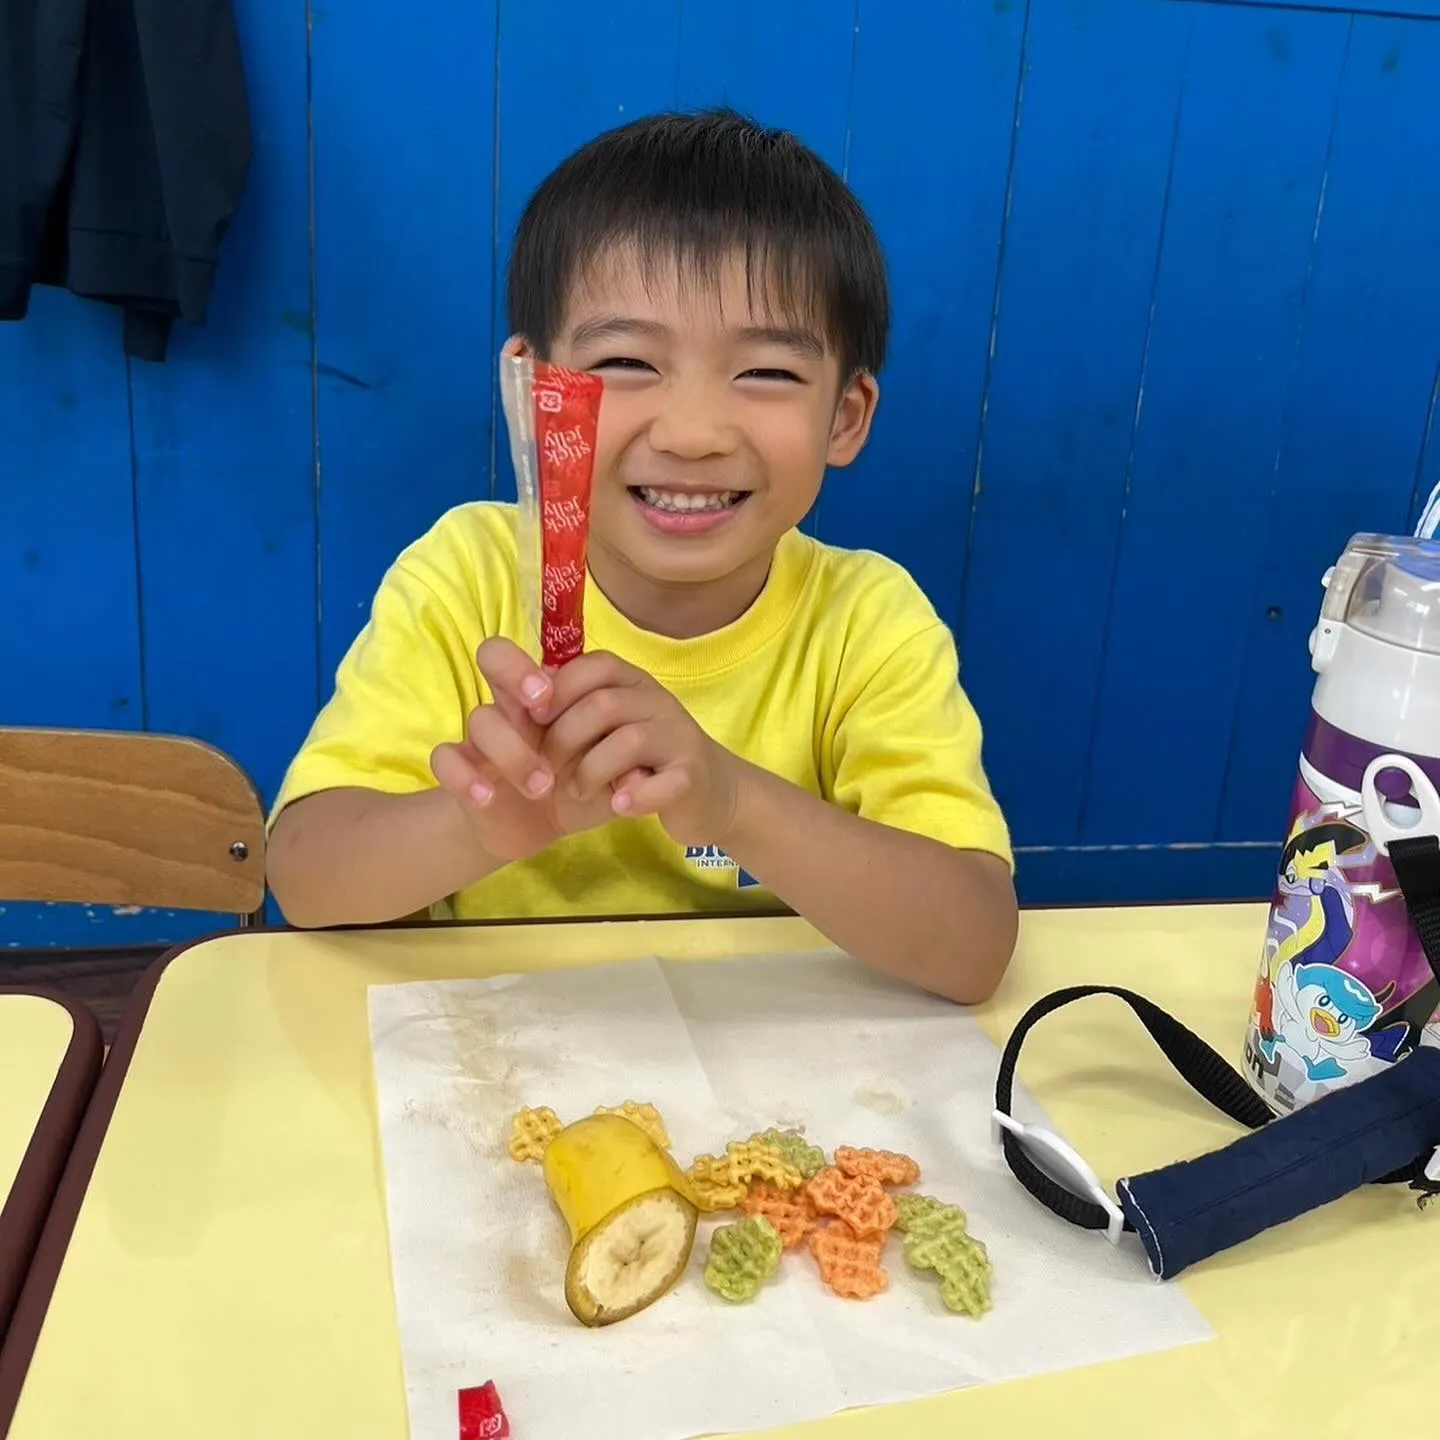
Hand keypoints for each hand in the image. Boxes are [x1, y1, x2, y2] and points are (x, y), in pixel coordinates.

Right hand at [429, 638, 618, 862]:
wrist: (538, 826)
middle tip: (541, 706)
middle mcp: (513, 706)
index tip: (553, 694)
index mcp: (549, 698)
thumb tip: (639, 773)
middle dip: (515, 670)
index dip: (548, 662)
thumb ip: (625, 767)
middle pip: (493, 655)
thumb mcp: (608, 775)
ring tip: (541, 786)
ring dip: (512, 752)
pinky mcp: (462, 772)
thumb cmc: (578, 786)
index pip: (555, 652)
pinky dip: (463, 776)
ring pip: (480, 719)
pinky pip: (445, 760)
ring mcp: (484, 738)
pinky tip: (488, 798)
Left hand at [540, 651, 743, 846]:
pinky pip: (660, 784)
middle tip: (546, 769)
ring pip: (628, 742)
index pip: (594, 666)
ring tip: (577, 791)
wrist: (710, 795)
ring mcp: (679, 737)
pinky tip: (619, 805)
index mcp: (633, 682)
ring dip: (591, 771)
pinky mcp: (692, 776)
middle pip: (603, 704)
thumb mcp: (607, 726)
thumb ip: (572, 707)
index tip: (532, 718)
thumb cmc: (643, 760)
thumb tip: (522, 696)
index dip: (557, 689)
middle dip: (563, 739)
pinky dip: (634, 797)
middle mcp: (658, 701)